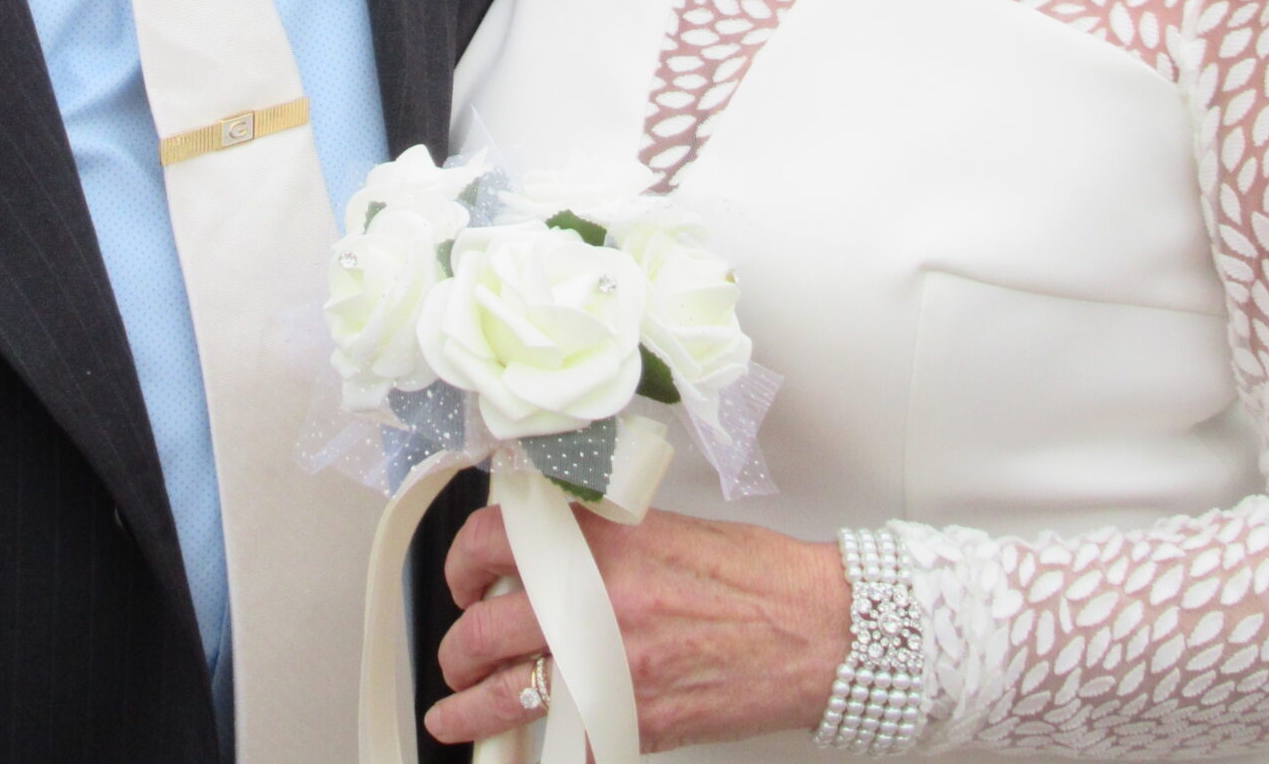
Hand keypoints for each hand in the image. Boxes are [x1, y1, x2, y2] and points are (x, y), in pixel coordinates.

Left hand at [425, 503, 850, 752]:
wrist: (812, 629)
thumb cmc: (752, 577)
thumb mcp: (662, 526)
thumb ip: (598, 536)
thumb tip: (543, 547)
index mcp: (605, 541)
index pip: (497, 538)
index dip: (462, 559)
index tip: (464, 574)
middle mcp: (599, 604)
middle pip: (486, 629)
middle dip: (458, 648)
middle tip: (459, 651)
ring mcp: (614, 670)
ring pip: (508, 697)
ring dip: (471, 710)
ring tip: (456, 714)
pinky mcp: (636, 724)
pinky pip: (563, 747)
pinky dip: (536, 751)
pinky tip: (520, 752)